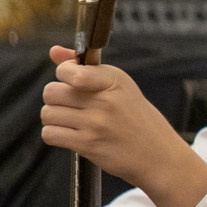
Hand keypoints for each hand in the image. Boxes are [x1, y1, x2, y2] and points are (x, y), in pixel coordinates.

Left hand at [39, 47, 206, 206]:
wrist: (159, 155)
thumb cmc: (137, 119)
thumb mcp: (120, 88)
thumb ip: (85, 68)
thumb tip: (53, 51)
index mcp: (115, 80)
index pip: (70, 71)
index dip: (63, 75)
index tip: (73, 82)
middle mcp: (105, 100)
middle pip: (52, 91)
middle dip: (56, 99)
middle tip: (71, 105)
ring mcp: (96, 123)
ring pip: (48, 113)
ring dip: (54, 118)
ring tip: (72, 122)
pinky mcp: (88, 144)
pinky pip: (50, 134)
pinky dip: (55, 135)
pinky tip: (70, 135)